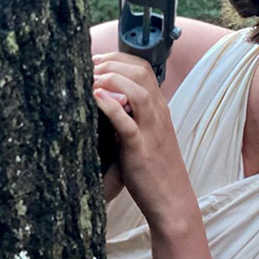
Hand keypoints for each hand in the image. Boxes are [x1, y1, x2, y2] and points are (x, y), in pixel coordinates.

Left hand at [92, 52, 195, 227]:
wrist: (172, 199)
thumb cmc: (154, 168)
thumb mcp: (146, 133)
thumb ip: (130, 114)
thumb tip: (104, 99)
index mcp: (158, 107)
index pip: (142, 67)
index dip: (117, 59)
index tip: (94, 61)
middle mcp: (158, 113)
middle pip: (140, 72)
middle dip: (110, 63)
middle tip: (87, 68)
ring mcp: (151, 130)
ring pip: (138, 91)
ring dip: (111, 79)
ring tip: (90, 79)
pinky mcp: (141, 149)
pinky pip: (128, 124)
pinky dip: (111, 107)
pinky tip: (95, 98)